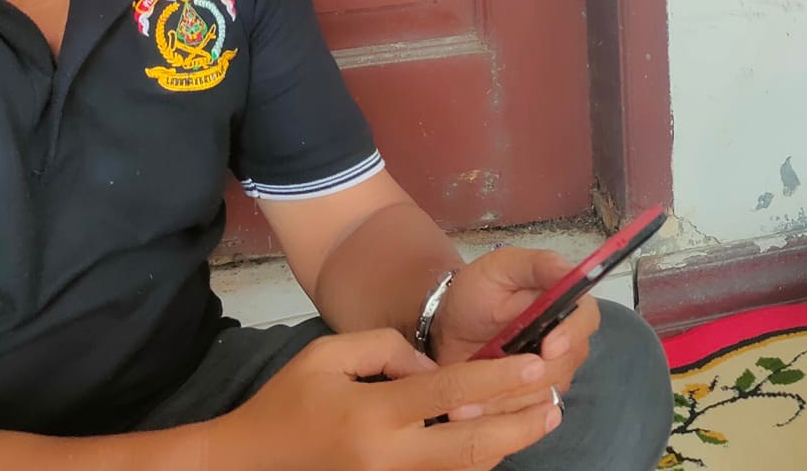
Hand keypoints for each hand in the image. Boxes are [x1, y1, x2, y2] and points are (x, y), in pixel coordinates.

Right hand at [211, 328, 559, 470]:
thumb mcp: (327, 353)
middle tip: (556, 402)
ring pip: (466, 467)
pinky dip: (478, 456)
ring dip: (508, 443)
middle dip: (520, 425)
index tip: (533, 364)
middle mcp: (391, 456)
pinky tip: (502, 435)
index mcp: (374, 415)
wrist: (250, 462)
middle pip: (472, 445)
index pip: (448, 391)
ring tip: (544, 417)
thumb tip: (433, 369)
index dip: (496, 376)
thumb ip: (386, 348)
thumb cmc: (287, 402)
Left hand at [433, 249, 600, 412]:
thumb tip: (571, 271)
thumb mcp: (501, 267)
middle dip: (536, 370)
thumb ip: (537, 264)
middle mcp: (566, 339)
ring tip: (476, 391)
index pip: (587, 318)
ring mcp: (551, 371)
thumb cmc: (476, 292)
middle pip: (570, 360)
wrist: (446, 327)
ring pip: (548, 390)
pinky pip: (527, 413)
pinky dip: (501, 410)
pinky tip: (474, 405)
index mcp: (565, 302)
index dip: (572, 334)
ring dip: (513, 393)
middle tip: (499, 372)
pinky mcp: (532, 397)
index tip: (548, 347)